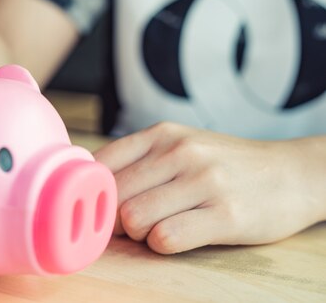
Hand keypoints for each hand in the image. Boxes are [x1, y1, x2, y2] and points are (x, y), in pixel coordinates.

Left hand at [94, 122, 325, 253]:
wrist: (292, 173)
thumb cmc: (224, 164)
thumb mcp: (179, 144)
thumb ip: (137, 159)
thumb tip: (86, 184)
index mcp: (161, 134)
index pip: (99, 164)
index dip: (93, 192)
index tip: (101, 206)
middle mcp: (180, 152)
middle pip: (112, 196)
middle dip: (114, 218)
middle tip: (133, 225)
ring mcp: (204, 181)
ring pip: (132, 218)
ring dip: (138, 234)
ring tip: (158, 228)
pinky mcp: (226, 214)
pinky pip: (166, 238)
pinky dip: (162, 245)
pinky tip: (176, 237)